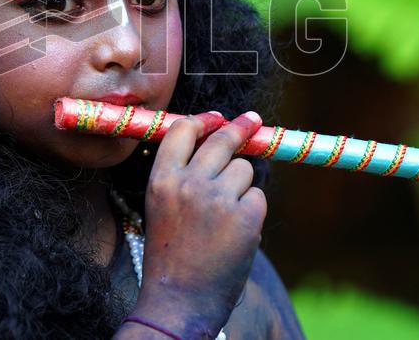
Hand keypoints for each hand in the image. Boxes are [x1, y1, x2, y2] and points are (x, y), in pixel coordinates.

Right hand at [124, 112, 265, 338]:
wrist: (180, 300)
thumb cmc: (170, 254)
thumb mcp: (161, 206)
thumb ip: (181, 173)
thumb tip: (215, 140)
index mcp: (162, 179)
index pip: (184, 130)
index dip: (205, 120)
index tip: (219, 118)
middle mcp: (190, 183)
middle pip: (223, 141)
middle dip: (241, 128)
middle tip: (252, 121)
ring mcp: (219, 200)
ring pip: (245, 170)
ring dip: (241, 186)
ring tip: (225, 215)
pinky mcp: (246, 217)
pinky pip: (258, 197)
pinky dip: (251, 211)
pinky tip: (235, 233)